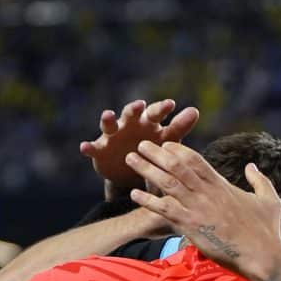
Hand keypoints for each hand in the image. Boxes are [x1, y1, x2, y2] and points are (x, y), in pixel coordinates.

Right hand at [80, 99, 200, 196]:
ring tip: (108, 115)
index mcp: (147, 123)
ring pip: (109, 125)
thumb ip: (179, 127)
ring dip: (108, 119)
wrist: (132, 175)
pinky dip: (88, 147)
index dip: (161, 109)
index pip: (155, 113)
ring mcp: (112, 136)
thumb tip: (195, 110)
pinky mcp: (99, 150)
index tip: (171, 105)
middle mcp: (129, 125)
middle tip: (140, 105)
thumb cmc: (152, 151)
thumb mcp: (167, 141)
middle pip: (131, 113)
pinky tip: (85, 147)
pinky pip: (93, 148)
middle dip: (134, 109)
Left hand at [126, 144, 280, 279]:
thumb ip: (259, 180)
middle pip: (176, 165)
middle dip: (156, 152)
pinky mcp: (192, 226)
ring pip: (167, 182)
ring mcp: (198, 208)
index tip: (165, 144)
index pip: (195, 160)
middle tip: (140, 143)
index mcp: (222, 185)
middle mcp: (207, 193)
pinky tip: (134, 195)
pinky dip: (148, 201)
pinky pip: (165, 209)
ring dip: (146, 169)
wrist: (264, 256)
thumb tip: (251, 167)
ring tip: (130, 159)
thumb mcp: (269, 200)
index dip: (178, 149)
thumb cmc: (268, 231)